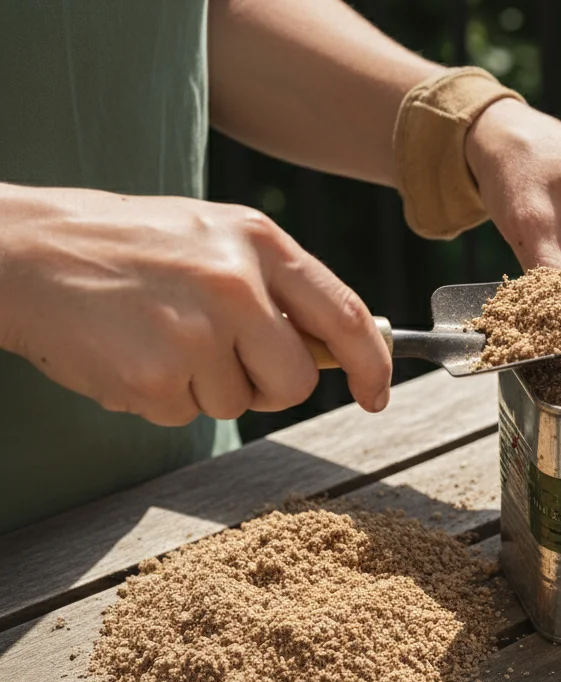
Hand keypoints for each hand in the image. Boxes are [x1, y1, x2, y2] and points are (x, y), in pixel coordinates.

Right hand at [0, 185, 391, 426]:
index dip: (373, 365)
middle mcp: (237, 284)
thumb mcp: (214, 239)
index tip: (377, 393)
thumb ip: (277, 287)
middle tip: (219, 357)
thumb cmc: (128, 247)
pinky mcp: (156, 377)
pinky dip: (159, 397)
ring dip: (204, 387)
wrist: (24, 253)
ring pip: (238, 404)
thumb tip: (335, 349)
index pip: (347, 315)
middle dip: (268, 387)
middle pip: (297, 381)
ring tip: (157, 337)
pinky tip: (129, 353)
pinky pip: (184, 415)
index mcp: (259, 243)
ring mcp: (196, 332)